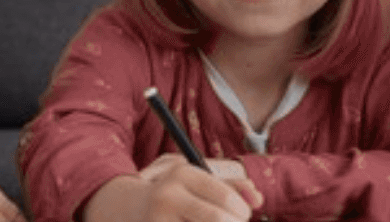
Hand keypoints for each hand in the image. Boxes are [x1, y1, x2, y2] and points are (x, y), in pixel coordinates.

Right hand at [83, 154, 260, 221]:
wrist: (131, 209)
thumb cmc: (179, 195)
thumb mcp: (201, 183)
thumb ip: (234, 187)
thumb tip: (258, 199)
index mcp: (182, 173)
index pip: (223, 196)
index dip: (241, 210)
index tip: (244, 214)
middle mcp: (167, 195)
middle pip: (217, 219)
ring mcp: (158, 219)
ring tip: (217, 221)